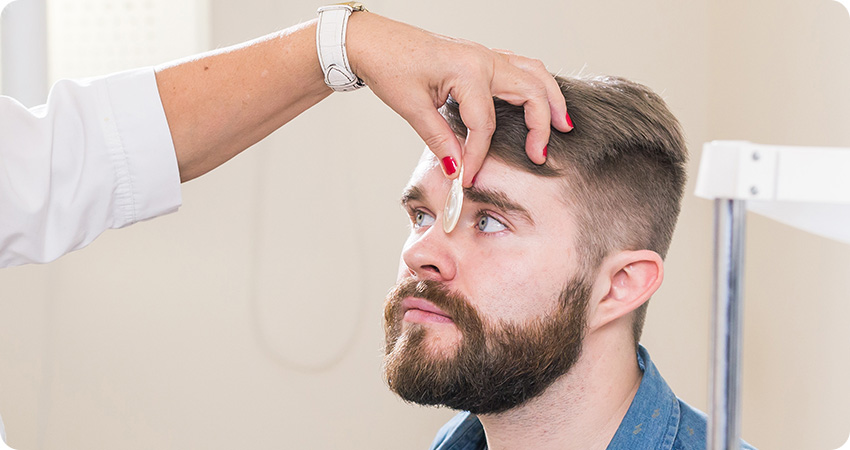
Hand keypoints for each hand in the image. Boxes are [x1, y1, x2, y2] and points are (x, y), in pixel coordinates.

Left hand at [347, 13, 572, 186]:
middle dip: (541, 125)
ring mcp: (484, 55)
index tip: (469, 177)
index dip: (479, 154)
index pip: (485, 123)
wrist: (375, 41)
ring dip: (550, 99)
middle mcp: (483, 59)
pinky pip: (520, 67)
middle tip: (540, 155)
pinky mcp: (480, 57)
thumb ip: (439, 139)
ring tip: (562, 125)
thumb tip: (457, 167)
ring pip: (533, 73)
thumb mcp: (411, 107)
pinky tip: (538, 101)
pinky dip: (535, 85)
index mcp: (466, 70)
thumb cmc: (390, 65)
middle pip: (530, 91)